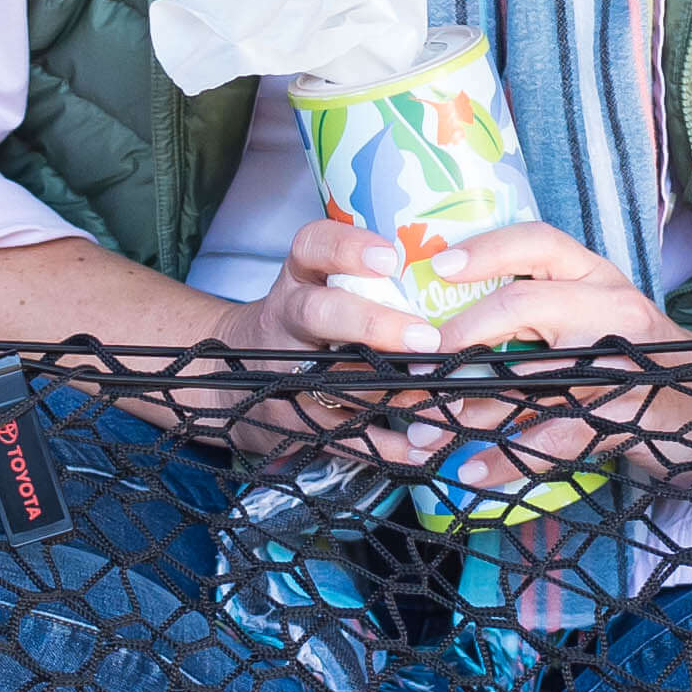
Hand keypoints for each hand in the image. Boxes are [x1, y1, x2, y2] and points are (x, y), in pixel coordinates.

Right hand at [187, 217, 460, 461]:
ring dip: (392, 393)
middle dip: (372, 325)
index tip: (390, 258)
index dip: (347, 249)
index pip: (311, 246)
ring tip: (441, 401)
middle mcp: (287, 319)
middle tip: (425, 338)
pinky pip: (340, 434)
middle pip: (318, 314)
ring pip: (333, 381)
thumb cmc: (307, 323)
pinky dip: (385, 445)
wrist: (230, 376)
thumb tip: (462, 283)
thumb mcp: (321, 287)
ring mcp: (282, 371)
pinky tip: (422, 446)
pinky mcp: (290, 420)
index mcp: (299, 278)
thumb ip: (373, 284)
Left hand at [394, 222, 691, 489]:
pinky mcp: (625, 412)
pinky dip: (510, 459)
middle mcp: (610, 305)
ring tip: (423, 429)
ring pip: (532, 377)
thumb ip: (539, 315)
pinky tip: (473, 471)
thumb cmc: (640, 359)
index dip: (487, 250)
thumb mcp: (597, 317)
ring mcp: (620, 359)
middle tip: (414, 365)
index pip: (539, 243)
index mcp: (595, 276)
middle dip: (461, 335)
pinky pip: (556, 435)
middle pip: (524, 304)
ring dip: (470, 408)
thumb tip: (447, 335)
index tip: (439, 266)